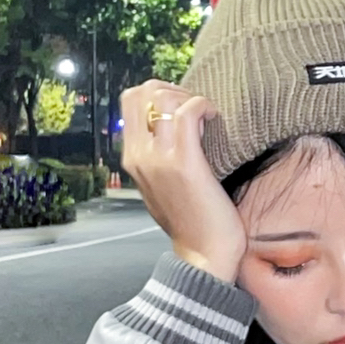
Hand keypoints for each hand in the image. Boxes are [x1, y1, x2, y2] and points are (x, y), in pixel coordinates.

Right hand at [120, 80, 245, 281]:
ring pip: (162, 97)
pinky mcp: (184, 162)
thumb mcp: (161, 187)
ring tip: (205, 114)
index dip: (157, 93)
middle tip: (193, 105)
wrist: (202, 255)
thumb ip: (159, 160)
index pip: (130, 102)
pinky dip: (204, 106)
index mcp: (131, 159)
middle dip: (169, 88)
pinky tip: (215, 118)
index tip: (181, 105)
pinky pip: (188, 112)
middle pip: (139, 93)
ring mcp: (159, 158)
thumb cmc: (190, 222)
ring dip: (188, 96)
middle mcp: (139, 155)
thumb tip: (173, 131)